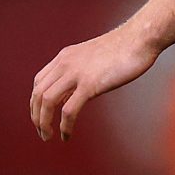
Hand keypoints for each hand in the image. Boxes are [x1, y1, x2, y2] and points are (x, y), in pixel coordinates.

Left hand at [30, 23, 159, 140]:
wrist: (139, 39)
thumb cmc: (124, 48)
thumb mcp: (93, 58)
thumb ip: (80, 73)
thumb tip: (73, 94)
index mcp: (65, 56)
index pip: (38, 82)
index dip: (35, 102)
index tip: (41, 116)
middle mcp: (65, 64)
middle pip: (38, 93)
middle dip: (36, 116)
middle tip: (42, 132)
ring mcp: (76, 74)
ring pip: (47, 102)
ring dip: (43, 123)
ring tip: (48, 136)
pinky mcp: (90, 85)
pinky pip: (68, 110)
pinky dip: (64, 126)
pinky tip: (66, 134)